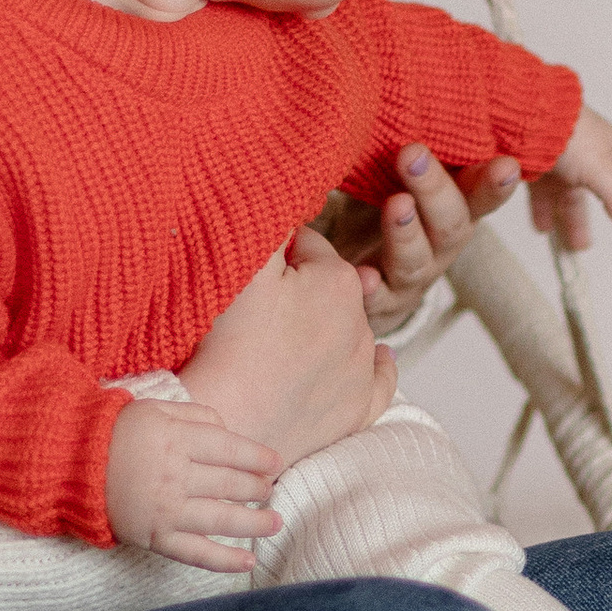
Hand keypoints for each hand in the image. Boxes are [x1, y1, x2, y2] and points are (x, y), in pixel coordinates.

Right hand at [104, 395, 283, 571]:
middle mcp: (174, 476)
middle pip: (230, 484)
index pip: (230, 449)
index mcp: (175, 440)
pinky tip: (249, 562)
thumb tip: (229, 430)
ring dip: (254, 523)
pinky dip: (224, 561)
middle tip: (269, 490)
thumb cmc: (114, 433)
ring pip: (221, 519)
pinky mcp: (154, 537)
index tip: (275, 463)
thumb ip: (195, 415)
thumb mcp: (154, 410)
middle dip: (256, 488)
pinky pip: (195, 552)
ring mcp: (165, 510)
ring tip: (275, 523)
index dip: (257, 457)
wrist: (67, 464)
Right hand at [178, 227, 397, 461]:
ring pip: (347, 332)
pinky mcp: (355, 413)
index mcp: (338, 280)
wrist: (229, 424)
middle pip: (327, 288)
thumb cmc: (229, 343)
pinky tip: (381, 359)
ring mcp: (361, 371)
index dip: (277, 251)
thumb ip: (271, 221)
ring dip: (323, 327)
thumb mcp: (244, 263)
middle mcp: (362, 324)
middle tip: (257, 305)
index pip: (306, 246)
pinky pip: (379, 382)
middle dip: (301, 287)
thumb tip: (285, 186)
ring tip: (283, 337)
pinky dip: (378, 368)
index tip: (251, 263)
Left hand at [318, 146, 523, 327]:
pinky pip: (380, 301)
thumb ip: (425, 139)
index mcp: (458, 207)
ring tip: (394, 206)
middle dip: (434, 188)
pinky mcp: (384, 301)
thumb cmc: (391, 205)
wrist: (363, 272)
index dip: (495, 181)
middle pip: (452, 222)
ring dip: (406, 232)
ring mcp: (415, 274)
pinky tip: (360, 277)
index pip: (485, 193)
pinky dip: (371, 291)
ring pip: (418, 260)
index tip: (507, 163)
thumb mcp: (411, 169)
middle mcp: (442, 243)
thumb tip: (425, 62)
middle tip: (412, 153)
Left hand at [529, 106, 611, 254]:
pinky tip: (542, 227)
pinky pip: (542, 192)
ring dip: (574, 219)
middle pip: (606, 184)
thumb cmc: (563, 130)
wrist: (518, 115)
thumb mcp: (599, 166)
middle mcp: (587, 151)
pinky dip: (544, 212)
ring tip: (575, 245)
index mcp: (610, 145)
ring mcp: (561, 157)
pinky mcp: (533, 163)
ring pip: (571, 194)